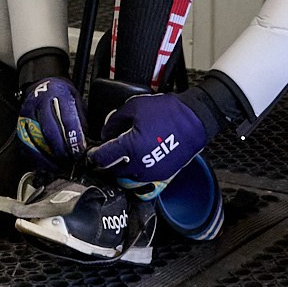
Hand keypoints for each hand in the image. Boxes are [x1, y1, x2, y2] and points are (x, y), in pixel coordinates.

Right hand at [17, 76, 87, 167]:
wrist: (42, 87)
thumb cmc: (62, 97)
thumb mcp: (76, 101)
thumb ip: (80, 121)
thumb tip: (83, 144)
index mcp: (57, 93)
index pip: (66, 117)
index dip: (73, 136)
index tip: (79, 150)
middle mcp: (38, 103)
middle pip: (49, 129)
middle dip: (61, 149)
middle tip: (70, 160)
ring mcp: (26, 114)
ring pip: (35, 139)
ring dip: (48, 156)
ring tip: (60, 165)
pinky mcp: (19, 125)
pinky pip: (25, 145)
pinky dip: (36, 158)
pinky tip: (46, 164)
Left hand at [90, 91, 207, 187]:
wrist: (194, 121)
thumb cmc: (167, 113)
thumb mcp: (134, 107)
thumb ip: (114, 121)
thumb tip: (106, 133)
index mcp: (129, 148)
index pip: (102, 158)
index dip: (94, 155)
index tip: (92, 152)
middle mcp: (138, 165)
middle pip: (112, 170)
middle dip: (108, 161)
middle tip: (110, 151)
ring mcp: (150, 174)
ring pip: (127, 177)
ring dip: (122, 168)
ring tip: (125, 155)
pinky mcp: (161, 176)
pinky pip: (142, 179)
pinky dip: (137, 171)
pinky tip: (139, 158)